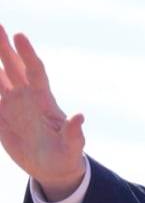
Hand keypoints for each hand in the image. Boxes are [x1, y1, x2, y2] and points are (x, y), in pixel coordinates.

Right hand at [0, 25, 85, 200]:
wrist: (53, 168)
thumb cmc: (67, 155)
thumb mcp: (72, 146)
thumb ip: (74, 133)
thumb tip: (80, 116)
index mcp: (44, 101)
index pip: (34, 71)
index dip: (27, 54)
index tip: (19, 35)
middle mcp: (27, 98)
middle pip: (14, 68)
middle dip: (4, 47)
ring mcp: (12, 107)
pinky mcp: (2, 119)